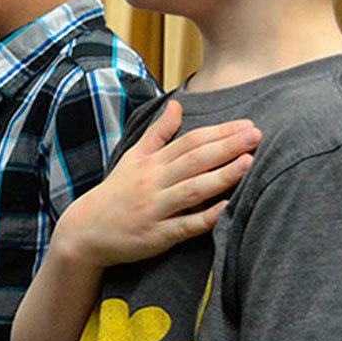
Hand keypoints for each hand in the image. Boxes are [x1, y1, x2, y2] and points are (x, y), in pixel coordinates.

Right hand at [56, 99, 260, 268]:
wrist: (85, 231)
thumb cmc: (115, 193)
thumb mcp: (132, 158)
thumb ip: (157, 132)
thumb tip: (177, 104)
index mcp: (151, 163)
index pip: (189, 142)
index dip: (219, 132)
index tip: (247, 124)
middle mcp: (153, 183)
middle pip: (194, 161)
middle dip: (226, 147)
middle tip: (256, 135)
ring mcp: (155, 210)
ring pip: (192, 190)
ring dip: (221, 177)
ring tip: (248, 164)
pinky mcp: (156, 236)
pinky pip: (184, 226)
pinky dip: (205, 218)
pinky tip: (226, 209)